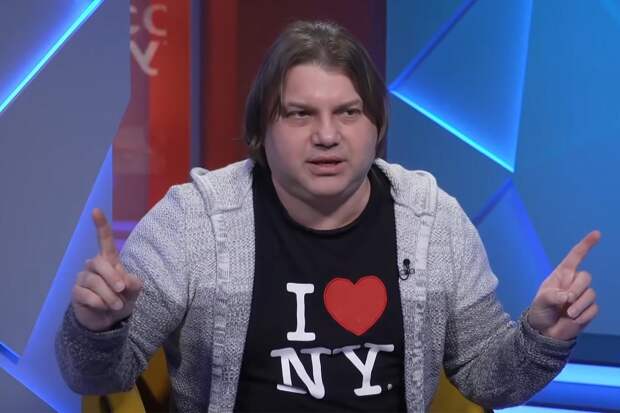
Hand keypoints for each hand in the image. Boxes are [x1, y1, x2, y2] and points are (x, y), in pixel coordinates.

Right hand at [71, 208, 143, 331]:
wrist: (108, 321)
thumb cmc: (122, 300)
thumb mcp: (133, 292)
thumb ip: (133, 283)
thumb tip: (125, 281)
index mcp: (109, 261)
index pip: (105, 240)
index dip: (101, 226)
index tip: (95, 210)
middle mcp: (94, 266)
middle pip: (99, 263)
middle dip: (113, 277)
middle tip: (123, 290)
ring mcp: (83, 278)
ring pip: (94, 281)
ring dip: (109, 296)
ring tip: (117, 305)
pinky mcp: (76, 292)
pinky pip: (87, 295)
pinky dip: (100, 303)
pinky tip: (103, 308)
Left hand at [528, 231, 600, 340]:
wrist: (545, 331)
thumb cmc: (540, 311)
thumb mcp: (541, 301)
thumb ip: (553, 296)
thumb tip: (569, 297)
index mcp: (561, 275)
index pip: (575, 257)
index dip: (586, 245)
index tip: (597, 234)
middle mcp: (574, 283)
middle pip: (586, 277)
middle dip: (577, 289)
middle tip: (566, 301)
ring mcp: (582, 296)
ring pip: (591, 294)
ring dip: (579, 306)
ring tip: (567, 313)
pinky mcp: (589, 309)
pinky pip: (593, 309)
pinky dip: (583, 316)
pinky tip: (573, 320)